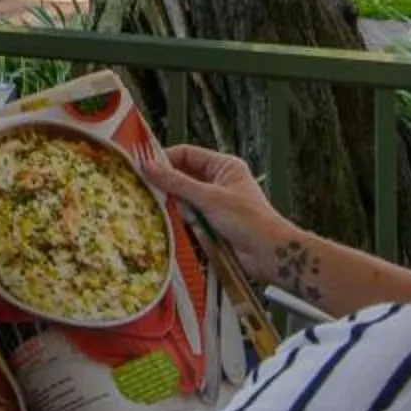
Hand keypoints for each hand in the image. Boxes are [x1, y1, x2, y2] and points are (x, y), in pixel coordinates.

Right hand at [140, 144, 294, 285]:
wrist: (268, 255)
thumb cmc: (249, 220)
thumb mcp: (209, 198)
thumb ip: (177, 183)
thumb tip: (148, 167)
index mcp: (223, 167)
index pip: (187, 154)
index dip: (165, 159)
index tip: (143, 167)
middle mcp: (218, 182)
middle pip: (182, 176)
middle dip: (165, 184)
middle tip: (142, 188)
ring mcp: (214, 204)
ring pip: (182, 199)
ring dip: (171, 204)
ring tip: (151, 207)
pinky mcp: (210, 224)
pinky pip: (187, 217)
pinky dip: (177, 220)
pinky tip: (165, 223)